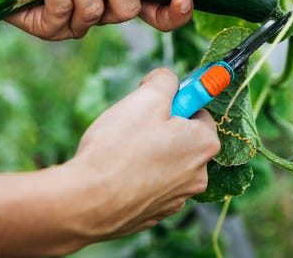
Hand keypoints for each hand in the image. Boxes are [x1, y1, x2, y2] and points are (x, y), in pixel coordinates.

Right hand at [64, 68, 219, 241]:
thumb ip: (165, 81)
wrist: (90, 201)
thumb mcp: (146, 98)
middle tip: (131, 123)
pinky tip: (116, 171)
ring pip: (165, 161)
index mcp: (202, 144)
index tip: (153, 100)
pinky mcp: (155, 213)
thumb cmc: (119, 147)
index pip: (199, 110)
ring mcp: (176, 197)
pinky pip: (150, 183)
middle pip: (182, 137)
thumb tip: (168, 80)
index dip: (175, 101)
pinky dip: (138, 174)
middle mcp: (198, 174)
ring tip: (119, 149)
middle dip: (160, 126)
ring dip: (148, 151)